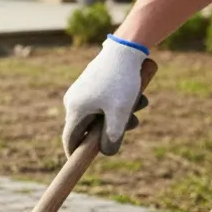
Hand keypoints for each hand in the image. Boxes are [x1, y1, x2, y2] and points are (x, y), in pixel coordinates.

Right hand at [62, 36, 150, 156]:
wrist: (125, 48)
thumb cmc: (121, 81)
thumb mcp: (120, 112)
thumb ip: (113, 136)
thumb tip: (107, 152)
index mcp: (75, 110)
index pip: (70, 139)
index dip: (75, 153)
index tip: (81, 162)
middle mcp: (73, 101)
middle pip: (89, 126)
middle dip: (112, 128)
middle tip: (134, 124)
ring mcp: (82, 91)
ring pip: (100, 112)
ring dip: (121, 114)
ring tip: (141, 103)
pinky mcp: (91, 83)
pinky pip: (103, 101)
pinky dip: (119, 103)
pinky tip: (137, 95)